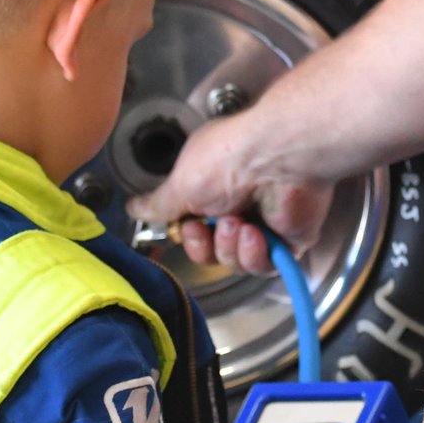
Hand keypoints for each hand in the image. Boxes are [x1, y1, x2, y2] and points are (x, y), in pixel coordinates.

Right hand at [126, 112, 334, 274]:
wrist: (278, 157)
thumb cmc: (230, 157)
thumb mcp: (180, 182)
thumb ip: (159, 204)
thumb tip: (134, 208)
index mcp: (214, 183)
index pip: (193, 225)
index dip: (187, 233)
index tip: (186, 224)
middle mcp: (240, 201)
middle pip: (212, 249)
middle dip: (205, 244)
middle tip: (208, 226)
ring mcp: (266, 221)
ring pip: (235, 262)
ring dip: (229, 247)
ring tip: (236, 223)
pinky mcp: (289, 238)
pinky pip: (264, 266)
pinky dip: (255, 254)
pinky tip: (255, 234)